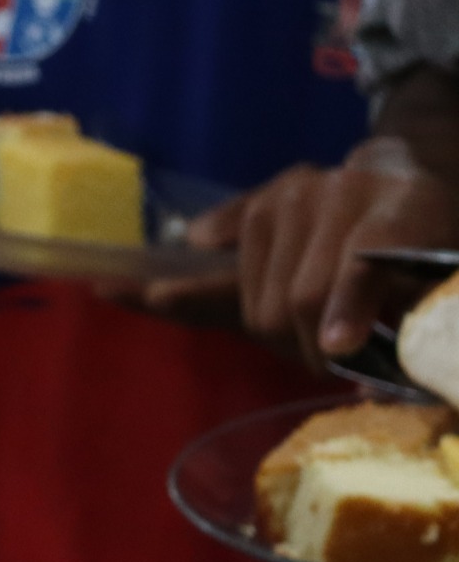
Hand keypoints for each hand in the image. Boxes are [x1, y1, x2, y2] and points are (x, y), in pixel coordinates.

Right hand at [150, 139, 458, 367]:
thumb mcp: (444, 284)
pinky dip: (181, 285)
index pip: (359, 264)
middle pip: (294, 297)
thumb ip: (418, 322)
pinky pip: (214, 249)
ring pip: (256, 297)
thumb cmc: (435, 242)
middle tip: (329, 358)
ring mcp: (293, 195)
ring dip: (271, 327)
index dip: (344, 308)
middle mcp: (340, 192)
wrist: (409, 176)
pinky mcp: (260, 202)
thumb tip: (371, 385)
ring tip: (302, 330)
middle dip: (305, 344)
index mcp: (404, 210)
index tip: (335, 350)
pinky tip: (133, 292)